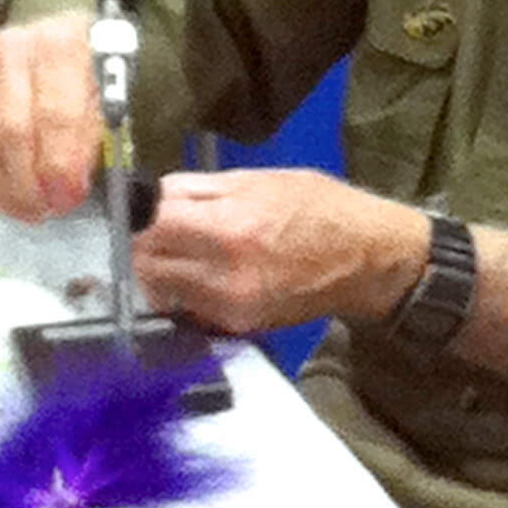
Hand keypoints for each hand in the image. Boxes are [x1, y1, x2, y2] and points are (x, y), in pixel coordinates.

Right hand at [0, 11, 100, 219]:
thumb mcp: (121, 96)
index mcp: (62, 45)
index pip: (55, 114)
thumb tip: (115, 189)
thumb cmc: (97, 77)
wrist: (63, 46)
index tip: (69, 197)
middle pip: (12, 131)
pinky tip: (8, 192)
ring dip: (5, 187)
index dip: (61, 165)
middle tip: (50, 208)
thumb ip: (112, 134)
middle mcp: (12, 50)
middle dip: (31, 182)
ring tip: (31, 207)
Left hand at [132, 169, 428, 333]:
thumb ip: (200, 189)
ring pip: (160, 291)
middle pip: (146, 263)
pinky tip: (203, 274)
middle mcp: (223, 275)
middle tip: (158, 229)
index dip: (138, 214)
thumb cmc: (322, 209)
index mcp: (229, 227)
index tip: (140, 207)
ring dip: (160, 269)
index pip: (149, 226)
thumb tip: (152, 195)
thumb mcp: (261, 180)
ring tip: (179, 252)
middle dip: (144, 244)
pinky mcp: (238, 326)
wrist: (368, 260)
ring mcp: (229, 307)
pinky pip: (188, 308)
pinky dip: (185, 291)